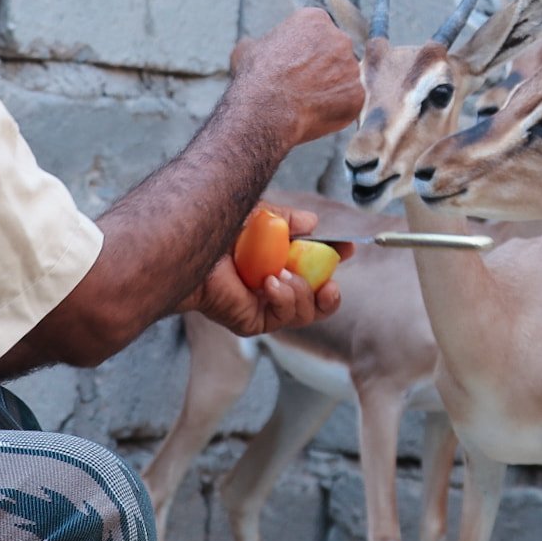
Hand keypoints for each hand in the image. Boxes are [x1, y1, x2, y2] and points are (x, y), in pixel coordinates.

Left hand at [181, 203, 352, 336]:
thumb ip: (287, 220)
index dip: (335, 261)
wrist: (191, 245)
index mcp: (278, 264)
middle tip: (330, 280)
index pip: (315, 270)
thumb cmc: (218, 230)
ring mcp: (264, 309)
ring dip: (302, 292)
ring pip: (306, 313)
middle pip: (318, 303)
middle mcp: (274, 290)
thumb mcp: (262, 218)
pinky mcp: (252, 322)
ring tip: (281, 274)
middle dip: (330, 293)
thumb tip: (312, 221)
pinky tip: (270, 282)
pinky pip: (284, 318)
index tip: (349, 247)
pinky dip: (284, 298)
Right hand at [230, 8, 362, 145]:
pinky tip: (318, 113)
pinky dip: (338, 108)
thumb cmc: (254, 79)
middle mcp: (339, 37)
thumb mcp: (246, 50)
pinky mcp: (357, 93)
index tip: (296, 64)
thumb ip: (260, 43)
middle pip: (337, 51)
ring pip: (346, 77)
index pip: (318, 31)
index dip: (307, 50)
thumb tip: (253, 46)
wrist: (266, 110)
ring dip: (333, 87)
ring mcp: (351, 66)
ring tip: (309, 102)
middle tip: (304, 85)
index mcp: (314, 19)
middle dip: (325, 67)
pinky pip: (351, 101)